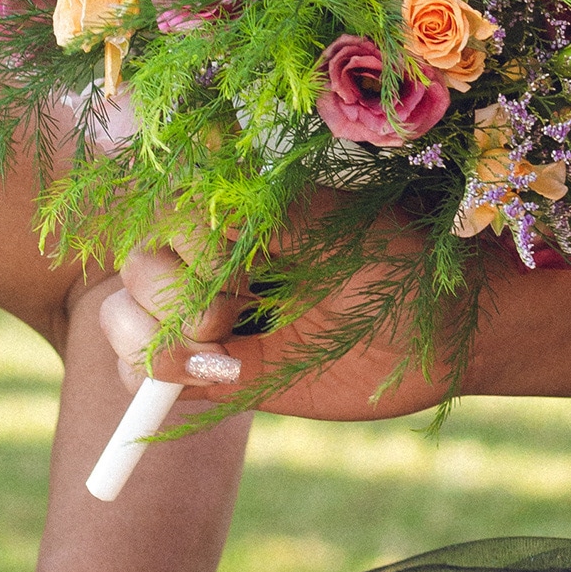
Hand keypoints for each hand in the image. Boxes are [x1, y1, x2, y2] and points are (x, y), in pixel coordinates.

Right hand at [98, 234, 452, 421]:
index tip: (229, 263)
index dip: (181, 244)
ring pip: (123, 326)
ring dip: (151, 343)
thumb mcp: (336, 227)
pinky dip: (156, 384)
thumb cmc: (404, 262)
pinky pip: (150, 382)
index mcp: (239, 215)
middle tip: (229, 314)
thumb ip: (266, 215)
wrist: (447, 333)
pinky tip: (221, 378)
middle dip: (165, 296)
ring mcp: (214, 322)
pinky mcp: (221, 377)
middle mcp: (216, 264)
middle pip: (134, 271)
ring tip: (220, 357)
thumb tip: (204, 187)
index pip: (164, 216)